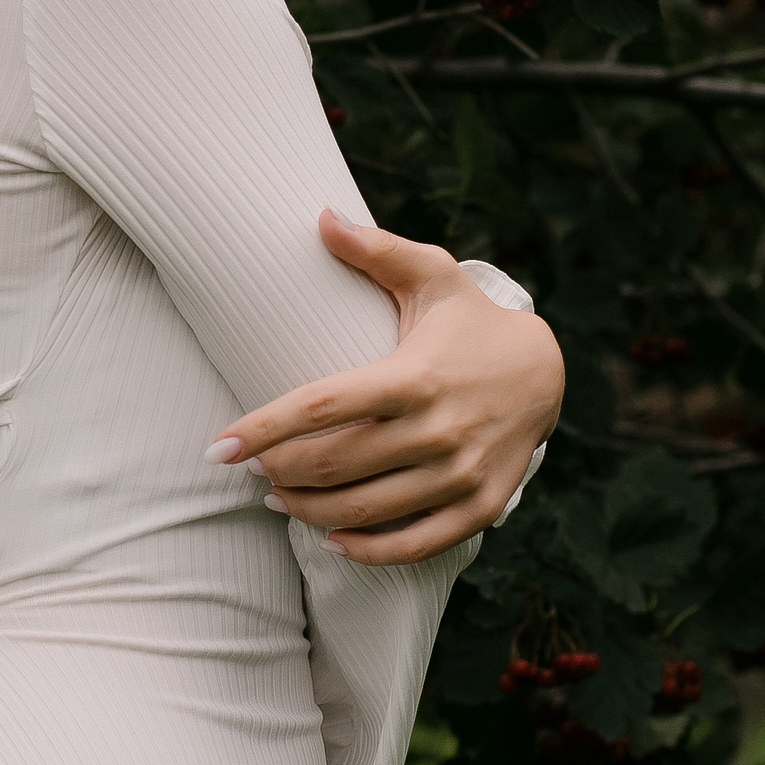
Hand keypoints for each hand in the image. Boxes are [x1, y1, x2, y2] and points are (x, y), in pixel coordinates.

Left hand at [207, 211, 563, 566]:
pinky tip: (331, 538)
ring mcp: (461, 475)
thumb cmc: (469, 321)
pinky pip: (413, 544)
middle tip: (250, 466)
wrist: (546, 373)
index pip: (322, 406)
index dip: (263, 428)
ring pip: (364, 510)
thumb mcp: (432, 275)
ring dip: (308, 510)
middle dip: (279, 471)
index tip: (218, 446)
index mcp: (415, 375)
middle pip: (334, 464)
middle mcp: (438, 430)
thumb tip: (319, 215)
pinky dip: (366, 549)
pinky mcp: (479, 507)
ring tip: (276, 495)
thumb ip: (376, 250)